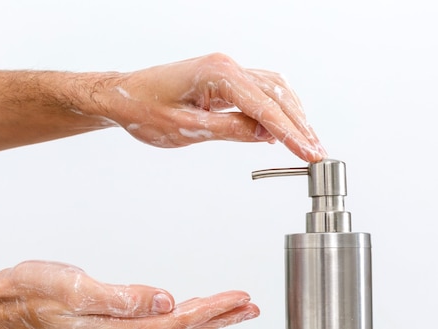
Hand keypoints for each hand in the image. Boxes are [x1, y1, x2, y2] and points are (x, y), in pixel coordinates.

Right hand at [0, 260, 258, 328]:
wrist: (6, 303)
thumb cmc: (34, 292)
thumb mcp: (76, 288)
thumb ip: (123, 297)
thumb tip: (165, 299)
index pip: (178, 323)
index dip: (212, 311)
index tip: (239, 299)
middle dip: (220, 319)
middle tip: (249, 307)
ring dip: (205, 319)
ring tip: (232, 309)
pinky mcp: (112, 327)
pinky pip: (159, 326)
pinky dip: (183, 317)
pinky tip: (191, 310)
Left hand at [98, 53, 326, 161]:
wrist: (121, 95)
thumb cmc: (144, 110)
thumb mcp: (188, 129)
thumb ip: (231, 130)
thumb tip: (267, 136)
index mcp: (218, 74)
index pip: (265, 107)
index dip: (291, 133)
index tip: (309, 152)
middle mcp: (226, 66)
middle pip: (277, 94)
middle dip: (299, 124)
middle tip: (317, 150)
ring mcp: (226, 70)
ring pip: (273, 90)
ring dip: (292, 115)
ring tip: (307, 142)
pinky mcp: (223, 78)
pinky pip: (260, 91)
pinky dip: (276, 109)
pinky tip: (284, 127)